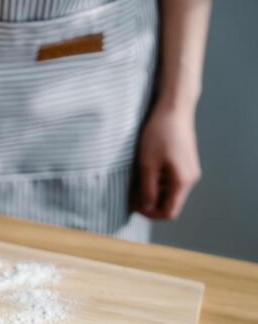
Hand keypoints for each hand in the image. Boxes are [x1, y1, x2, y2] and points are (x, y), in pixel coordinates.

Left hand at [136, 103, 201, 218]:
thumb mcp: (147, 165)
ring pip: (171, 193)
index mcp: (182, 182)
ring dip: (154, 191)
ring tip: (139, 179)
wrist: (174, 109)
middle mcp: (191, 179)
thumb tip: (146, 208)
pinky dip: (159, 182)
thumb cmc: (159, 135)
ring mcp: (190, 171)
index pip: (169, 213)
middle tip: (133, 193)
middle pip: (171, 204)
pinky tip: (147, 170)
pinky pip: (172, 181)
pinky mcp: (186, 163)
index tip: (134, 206)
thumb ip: (147, 190)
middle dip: (151, 203)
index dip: (150, 214)